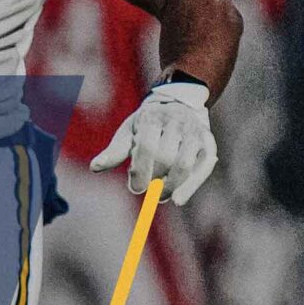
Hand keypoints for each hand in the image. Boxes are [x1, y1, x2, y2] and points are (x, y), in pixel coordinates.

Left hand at [89, 81, 215, 203]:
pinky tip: (178, 200)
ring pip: (184, 164)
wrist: (178, 105)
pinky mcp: (208, 143)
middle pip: (165, 158)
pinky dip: (191, 186)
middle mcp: (176, 123)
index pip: (146, 147)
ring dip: (171, 186)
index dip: (140, 171)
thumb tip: (95, 168)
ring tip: (160, 197)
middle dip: (155, 179)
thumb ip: (115, 151)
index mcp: (152, 118)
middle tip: (148, 192)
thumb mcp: (128, 133)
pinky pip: (203, 168)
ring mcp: (195, 132)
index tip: (135, 188)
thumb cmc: (147, 125)